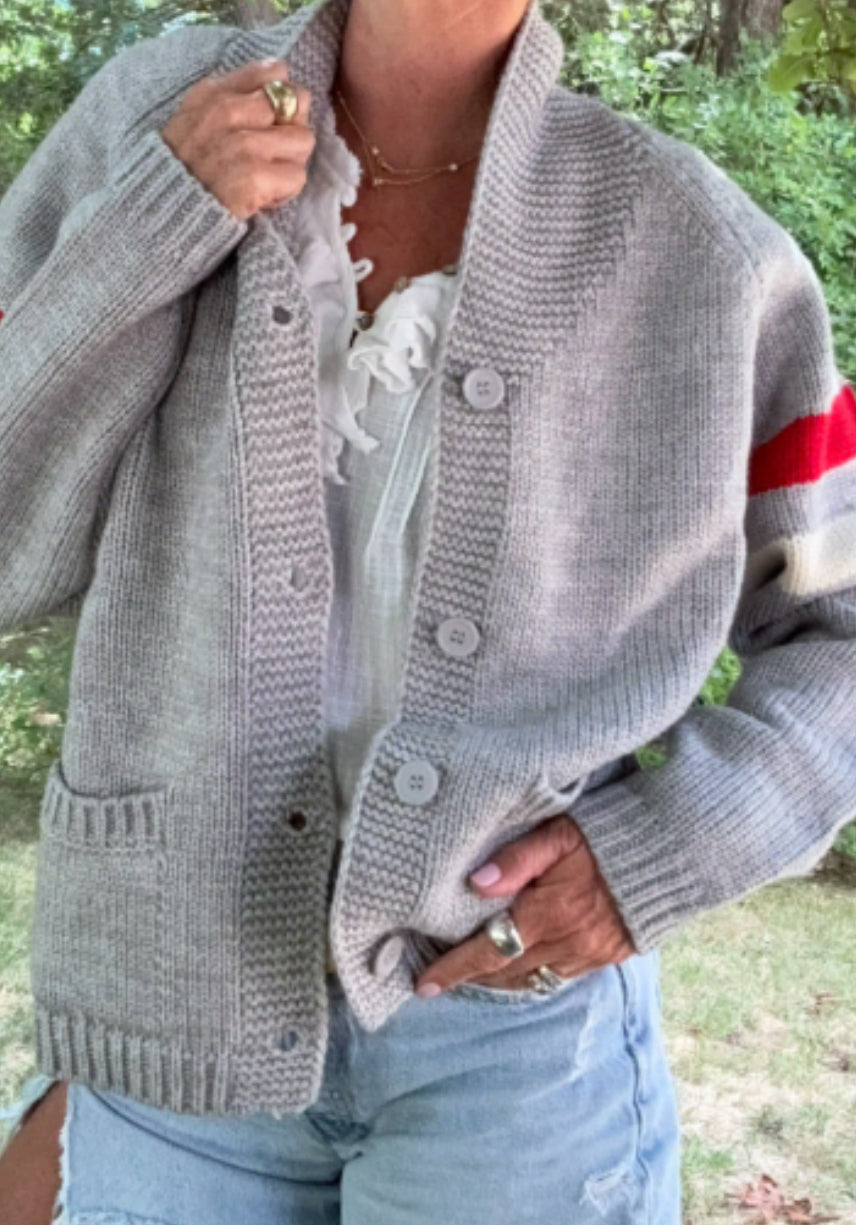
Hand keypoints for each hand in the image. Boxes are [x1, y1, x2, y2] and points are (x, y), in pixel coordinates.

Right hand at [161, 59, 315, 221]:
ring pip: (303, 140)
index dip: (282, 98)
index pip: (276, 72)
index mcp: (214, 92)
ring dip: (290, 163)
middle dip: (289, 131)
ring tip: (264, 176)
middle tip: (268, 156)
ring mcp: (243, 145)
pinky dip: (285, 192)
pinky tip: (262, 196)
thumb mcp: (196, 117)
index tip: (266, 121)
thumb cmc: (186, 168)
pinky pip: (297, 176)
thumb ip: (235, 96)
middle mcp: (229, 111)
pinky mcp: (254, 177)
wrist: (163, 213)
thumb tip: (288, 88)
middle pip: (296, 103)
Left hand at [414, 814, 636, 996]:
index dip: (454, 968)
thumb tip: (474, 884)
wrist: (669, 852)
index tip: (424, 985)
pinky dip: (530, 974)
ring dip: (498, 979)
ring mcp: (587, 955)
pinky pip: (557, 976)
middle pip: (505, 970)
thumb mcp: (558, 834)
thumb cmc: (605, 834)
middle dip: (469, 976)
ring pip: (530, 979)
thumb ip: (516, 860)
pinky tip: (515, 967)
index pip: (489, 949)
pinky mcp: (604, 958)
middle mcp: (567, 943)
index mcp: (550, 913)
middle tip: (436, 980)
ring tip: (469, 976)